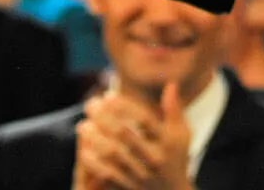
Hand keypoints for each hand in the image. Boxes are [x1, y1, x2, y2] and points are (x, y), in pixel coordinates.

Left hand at [74, 84, 191, 189]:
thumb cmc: (175, 159)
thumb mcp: (181, 136)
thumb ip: (174, 110)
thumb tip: (171, 84)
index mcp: (166, 142)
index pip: (144, 119)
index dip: (124, 106)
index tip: (107, 95)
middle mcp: (154, 159)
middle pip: (125, 134)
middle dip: (103, 117)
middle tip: (89, 104)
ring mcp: (141, 176)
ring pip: (113, 155)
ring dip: (94, 138)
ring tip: (83, 126)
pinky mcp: (129, 188)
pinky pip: (107, 175)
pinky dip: (93, 162)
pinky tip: (84, 150)